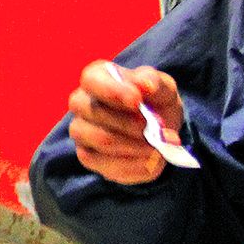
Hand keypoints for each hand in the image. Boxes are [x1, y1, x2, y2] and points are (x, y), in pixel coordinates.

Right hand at [66, 59, 185, 184]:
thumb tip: (145, 84)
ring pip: (102, 141)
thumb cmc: (155, 101)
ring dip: (136, 146)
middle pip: (95, 113)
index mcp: (96, 78)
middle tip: (158, 131)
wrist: (158, 129)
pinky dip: (136, 165)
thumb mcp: (162, 87)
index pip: (92, 81)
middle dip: (130, 124)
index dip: (113, 91)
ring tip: (158, 148)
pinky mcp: (87, 156)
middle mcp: (80, 103)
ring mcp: (80, 131)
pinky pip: (107, 165)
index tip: (137, 101)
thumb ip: (154, 82)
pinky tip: (152, 160)